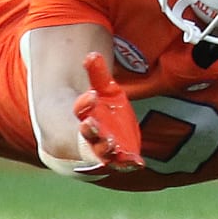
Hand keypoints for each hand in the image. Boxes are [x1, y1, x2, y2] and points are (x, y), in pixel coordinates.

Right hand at [72, 52, 144, 173]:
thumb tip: (91, 54)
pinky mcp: (121, 157)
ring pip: (102, 152)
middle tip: (90, 124)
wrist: (101, 138)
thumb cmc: (100, 110)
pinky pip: (123, 164)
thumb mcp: (103, 89)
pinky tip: (137, 162)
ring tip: (111, 144)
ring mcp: (105, 148)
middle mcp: (91, 135)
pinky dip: (128, 164)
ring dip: (105, 149)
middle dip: (89, 130)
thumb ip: (97, 74)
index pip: (80, 109)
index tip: (91, 95)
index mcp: (84, 115)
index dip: (84, 103)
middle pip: (87, 134)